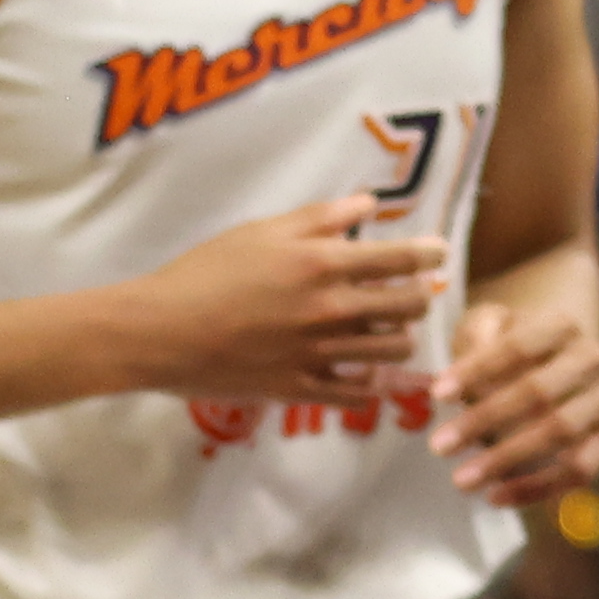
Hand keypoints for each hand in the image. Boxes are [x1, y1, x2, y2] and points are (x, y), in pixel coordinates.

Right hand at [108, 194, 445, 416]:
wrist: (159, 332)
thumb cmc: (205, 272)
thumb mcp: (261, 231)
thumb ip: (320, 217)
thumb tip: (368, 205)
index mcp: (323, 265)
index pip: (402, 260)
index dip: (430, 255)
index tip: (438, 254)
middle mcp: (331, 310)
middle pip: (409, 307)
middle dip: (417, 296)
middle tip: (408, 291)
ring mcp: (319, 354)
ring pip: (392, 351)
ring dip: (398, 338)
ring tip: (386, 329)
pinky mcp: (300, 389)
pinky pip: (357, 392)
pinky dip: (368, 381)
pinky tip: (361, 369)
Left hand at [433, 279, 598, 513]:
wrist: (549, 361)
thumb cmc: (505, 345)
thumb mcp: (483, 327)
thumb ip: (473, 339)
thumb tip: (460, 380)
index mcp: (561, 326)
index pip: (520, 346)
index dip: (478, 370)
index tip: (438, 395)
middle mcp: (591, 358)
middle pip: (540, 391)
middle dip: (486, 420)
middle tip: (439, 445)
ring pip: (562, 431)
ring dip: (509, 458)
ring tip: (462, 479)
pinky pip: (581, 469)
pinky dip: (538, 487)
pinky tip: (496, 496)